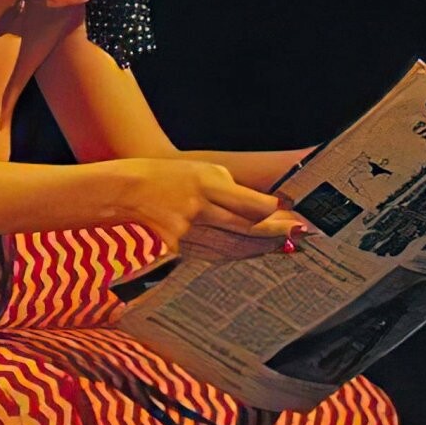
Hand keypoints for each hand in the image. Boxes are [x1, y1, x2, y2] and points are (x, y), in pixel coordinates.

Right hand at [107, 158, 313, 254]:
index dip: (279, 215)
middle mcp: (198, 209)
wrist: (126, 192)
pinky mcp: (179, 248)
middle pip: (248, 229)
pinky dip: (236, 255)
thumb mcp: (203, 170)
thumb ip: (232, 188)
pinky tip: (250, 252)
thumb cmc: (169, 176)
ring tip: (280, 246)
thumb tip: (265, 208)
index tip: (296, 217)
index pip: (254, 205)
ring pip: (234, 248)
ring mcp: (187, 232)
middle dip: (277, 235)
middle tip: (299, 236)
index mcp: (206, 184)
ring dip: (260, 248)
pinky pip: (215, 255)